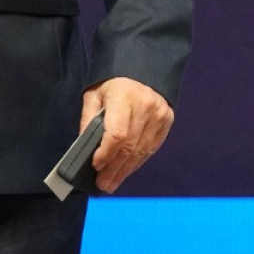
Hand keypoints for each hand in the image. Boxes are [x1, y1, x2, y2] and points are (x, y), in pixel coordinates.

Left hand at [82, 77, 174, 193]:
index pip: (117, 134)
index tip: (95, 165)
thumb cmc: (112, 83)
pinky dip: (137, 162)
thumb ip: (88, 119)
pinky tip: (126, 171)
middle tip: (102, 185)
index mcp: (124, 96)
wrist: (142, 68)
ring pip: (142, 151)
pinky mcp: (168, 121)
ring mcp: (160, 115)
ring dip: (126, 170)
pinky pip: (151, 148)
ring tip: (112, 183)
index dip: (106, 153)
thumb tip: (85, 149)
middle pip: (130, 147)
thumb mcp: (94, 95)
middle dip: (114, 169)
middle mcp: (146, 106)